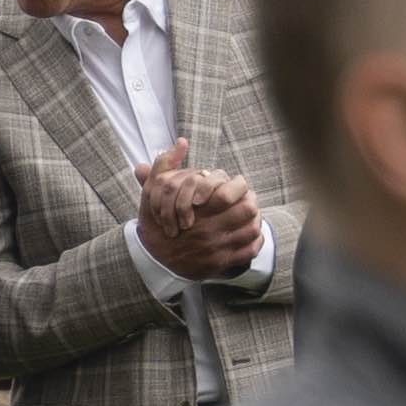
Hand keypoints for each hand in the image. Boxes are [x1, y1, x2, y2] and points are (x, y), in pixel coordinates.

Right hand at [135, 139, 266, 283]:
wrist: (151, 259)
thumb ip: (165, 164)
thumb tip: (181, 141)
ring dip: (255, 220)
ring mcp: (216, 249)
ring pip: (251, 230)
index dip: (239, 186)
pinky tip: (251, 235)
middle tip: (248, 199)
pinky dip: (255, 241)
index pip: (229, 193)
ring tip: (252, 215)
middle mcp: (209, 230)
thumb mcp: (153, 190)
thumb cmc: (155, 222)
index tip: (238, 185)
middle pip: (246, 210)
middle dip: (250, 202)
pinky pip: (249, 251)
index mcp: (197, 210)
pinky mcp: (220, 264)